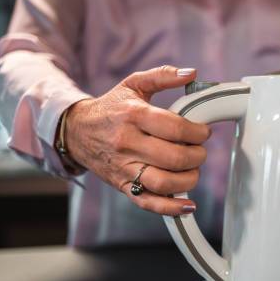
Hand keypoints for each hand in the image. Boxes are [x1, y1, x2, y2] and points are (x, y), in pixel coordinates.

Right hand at [64, 65, 209, 215]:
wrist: (75, 132)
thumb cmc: (111, 109)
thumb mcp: (133, 85)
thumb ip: (162, 76)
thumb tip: (191, 72)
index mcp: (134, 116)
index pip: (176, 129)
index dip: (198, 133)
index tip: (203, 133)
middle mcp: (128, 143)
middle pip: (174, 158)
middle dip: (197, 156)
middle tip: (199, 151)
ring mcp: (124, 167)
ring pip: (165, 182)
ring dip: (189, 179)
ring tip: (192, 169)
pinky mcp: (123, 185)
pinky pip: (149, 202)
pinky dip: (172, 207)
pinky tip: (188, 204)